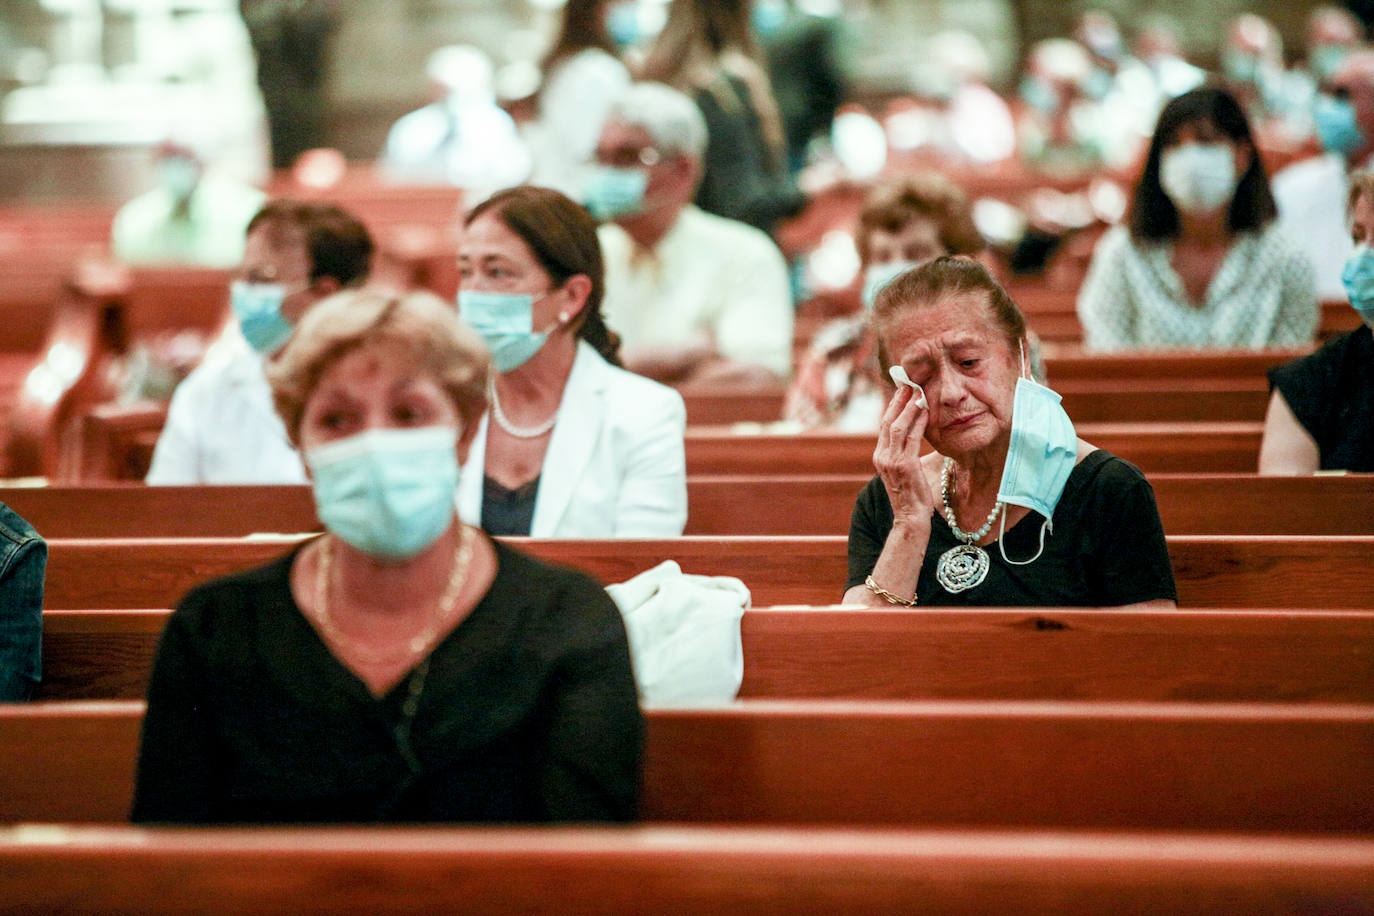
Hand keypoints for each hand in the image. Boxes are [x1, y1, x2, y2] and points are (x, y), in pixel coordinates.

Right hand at [873, 383, 932, 527]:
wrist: (911, 518)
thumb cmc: (912, 496)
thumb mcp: (904, 471)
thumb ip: (905, 453)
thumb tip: (916, 436)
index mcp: (880, 457)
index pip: (885, 425)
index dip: (893, 406)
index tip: (903, 391)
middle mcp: (882, 456)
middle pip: (888, 421)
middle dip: (899, 400)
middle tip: (909, 383)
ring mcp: (891, 461)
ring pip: (898, 426)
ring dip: (909, 407)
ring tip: (918, 391)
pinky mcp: (904, 465)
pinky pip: (911, 437)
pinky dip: (918, 422)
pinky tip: (926, 411)